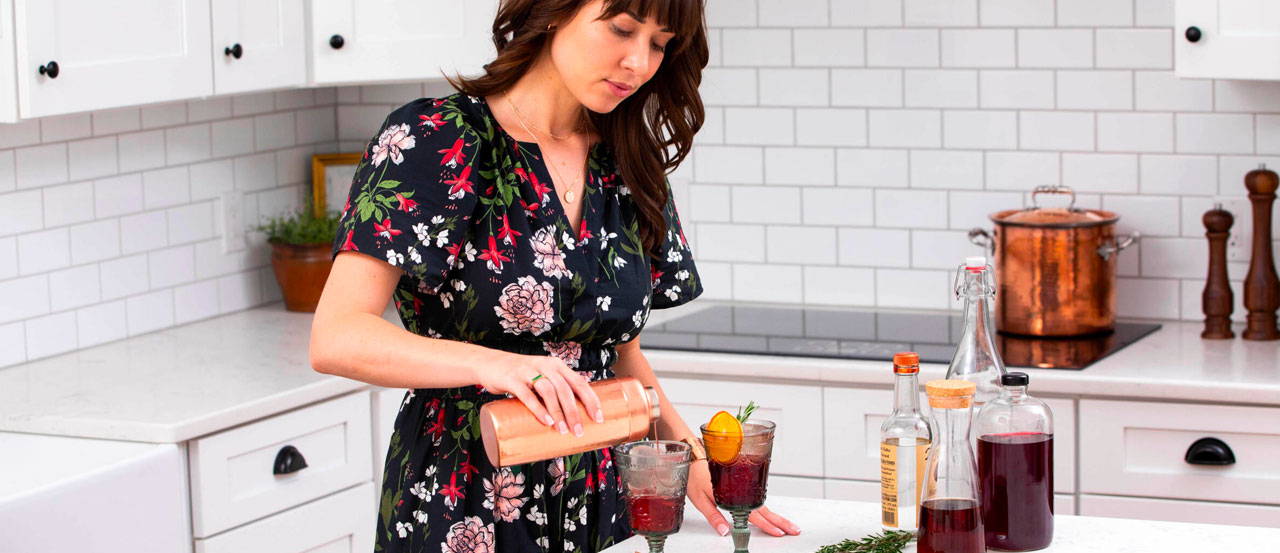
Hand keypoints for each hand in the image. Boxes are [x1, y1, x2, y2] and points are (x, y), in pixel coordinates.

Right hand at [477, 353, 603, 436]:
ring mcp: (528, 371)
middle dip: (575, 412)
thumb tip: (574, 418)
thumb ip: (556, 391)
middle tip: (579, 432)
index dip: (591, 400)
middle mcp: (545, 365)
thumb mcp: (542, 377)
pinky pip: (527, 395)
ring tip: (563, 430)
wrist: (490, 364)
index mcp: (557, 366)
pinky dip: (538, 409)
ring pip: (548, 391)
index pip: (579, 382)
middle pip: (565, 389)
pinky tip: (546, 421)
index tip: (599, 419)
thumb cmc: (521, 376)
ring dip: (558, 412)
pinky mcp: (512, 379)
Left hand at [686, 460, 800, 536]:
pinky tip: (770, 512)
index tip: (779, 532)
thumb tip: (725, 532)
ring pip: (762, 503)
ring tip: (785, 524)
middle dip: (780, 521)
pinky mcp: (741, 481)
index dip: (768, 525)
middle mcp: (742, 489)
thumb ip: (713, 516)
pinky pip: (757, 496)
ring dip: (775, 515)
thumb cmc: (694, 474)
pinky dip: (765, 506)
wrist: (693, 454)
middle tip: (794, 529)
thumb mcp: (700, 498)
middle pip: (765, 509)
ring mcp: (743, 484)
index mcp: (733, 495)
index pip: (754, 514)